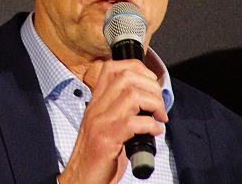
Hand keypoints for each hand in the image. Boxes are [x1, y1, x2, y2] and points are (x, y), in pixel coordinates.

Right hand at [58, 59, 167, 183]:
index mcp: (96, 101)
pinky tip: (155, 132)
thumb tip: (149, 99)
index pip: (113, 68)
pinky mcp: (107, 140)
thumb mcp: (106, 124)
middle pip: (126, 77)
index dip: (137, 68)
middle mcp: (97, 108)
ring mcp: (101, 122)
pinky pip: (134, 123)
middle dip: (151, 86)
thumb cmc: (98, 154)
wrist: (82, 177)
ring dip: (154, 104)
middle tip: (159, 104)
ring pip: (132, 95)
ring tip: (160, 117)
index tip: (151, 82)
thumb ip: (120, 109)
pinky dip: (151, 125)